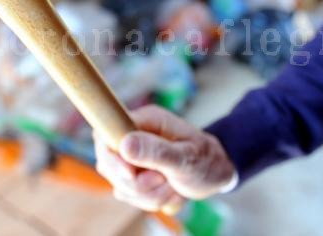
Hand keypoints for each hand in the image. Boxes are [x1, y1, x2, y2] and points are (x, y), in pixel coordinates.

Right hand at [94, 105, 235, 212]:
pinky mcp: (135, 176)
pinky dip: (151, 200)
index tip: (131, 173)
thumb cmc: (206, 159)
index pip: (105, 133)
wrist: (217, 172)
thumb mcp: (186, 157)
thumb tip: (124, 145)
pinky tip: (170, 191)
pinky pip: (130, 196)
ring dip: (149, 194)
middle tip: (165, 179)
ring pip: (121, 185)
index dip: (112, 157)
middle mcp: (134, 136)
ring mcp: (133, 158)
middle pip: (108, 164)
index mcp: (144, 121)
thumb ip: (156, 151)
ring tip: (173, 185)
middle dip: (137, 183)